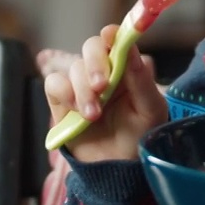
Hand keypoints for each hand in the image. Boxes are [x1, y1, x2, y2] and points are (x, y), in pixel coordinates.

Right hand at [43, 24, 167, 163]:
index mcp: (127, 68)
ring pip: (74, 68)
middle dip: (95, 63)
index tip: (110, 36)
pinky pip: (54, 83)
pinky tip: (77, 113)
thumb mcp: (150, 110)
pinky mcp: (62, 101)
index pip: (116, 40)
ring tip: (94, 115)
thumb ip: (141, 79)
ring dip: (83, 90)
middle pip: (91, 47)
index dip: (112, 34)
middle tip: (101, 86)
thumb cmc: (139, 136)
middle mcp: (103, 71)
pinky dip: (64, 92)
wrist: (117, 170)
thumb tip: (131, 48)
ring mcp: (81, 85)